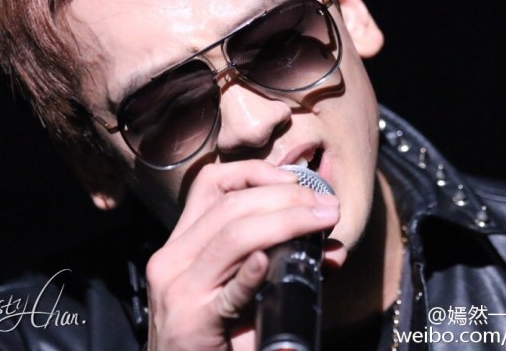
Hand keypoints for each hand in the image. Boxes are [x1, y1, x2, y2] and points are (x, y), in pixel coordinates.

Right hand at [145, 160, 339, 349]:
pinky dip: (251, 274)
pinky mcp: (191, 322)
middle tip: (325, 204)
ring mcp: (178, 289)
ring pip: (232, 236)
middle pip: (229, 205)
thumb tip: (332, 250)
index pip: (211, 184)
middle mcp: (173, 258)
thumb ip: (281, 266)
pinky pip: (228, 292)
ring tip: (321, 219)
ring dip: (285, 221)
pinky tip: (268, 262)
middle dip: (284, 196)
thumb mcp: (242, 295)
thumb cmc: (215, 340)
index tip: (296, 180)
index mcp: (182, 244)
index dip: (255, 172)